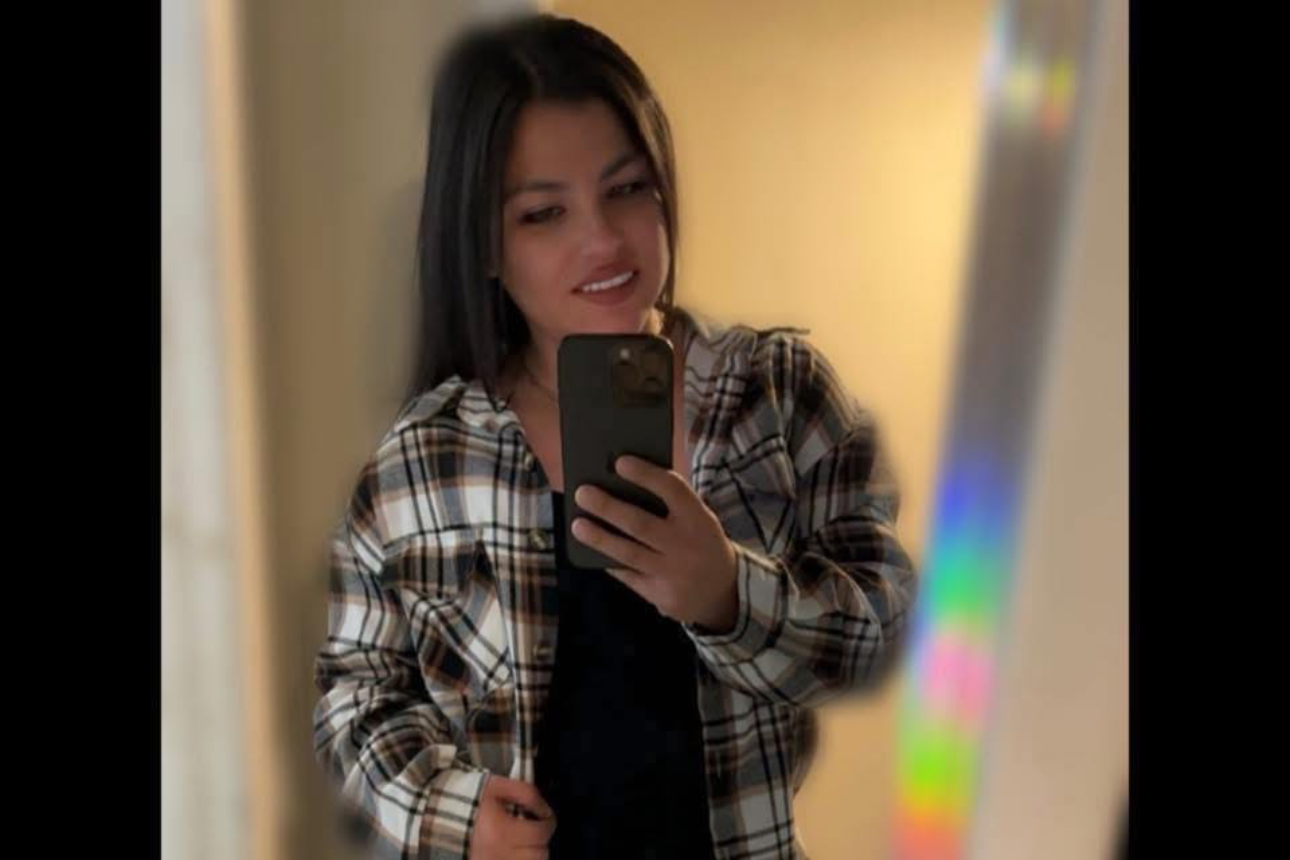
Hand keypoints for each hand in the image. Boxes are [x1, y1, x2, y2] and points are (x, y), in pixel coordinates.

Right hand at [468, 775, 555, 859]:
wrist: (442, 817)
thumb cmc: (471, 800)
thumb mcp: (496, 786)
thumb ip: (525, 792)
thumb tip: (543, 808)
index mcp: (502, 832)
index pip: (541, 833)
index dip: (548, 822)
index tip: (544, 817)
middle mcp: (500, 856)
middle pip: (539, 856)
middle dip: (540, 843)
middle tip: (533, 832)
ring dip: (532, 856)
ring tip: (524, 845)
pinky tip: (515, 853)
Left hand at [571, 455, 739, 631]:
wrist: (724, 592)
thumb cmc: (699, 542)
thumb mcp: (698, 520)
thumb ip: (670, 506)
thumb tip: (620, 486)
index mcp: (699, 518)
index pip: (672, 490)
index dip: (646, 475)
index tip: (620, 462)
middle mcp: (686, 545)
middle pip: (640, 523)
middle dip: (608, 507)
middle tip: (582, 492)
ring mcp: (673, 573)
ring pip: (627, 553)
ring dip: (599, 538)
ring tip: (577, 524)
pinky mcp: (661, 596)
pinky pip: (627, 576)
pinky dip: (608, 561)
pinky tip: (592, 550)